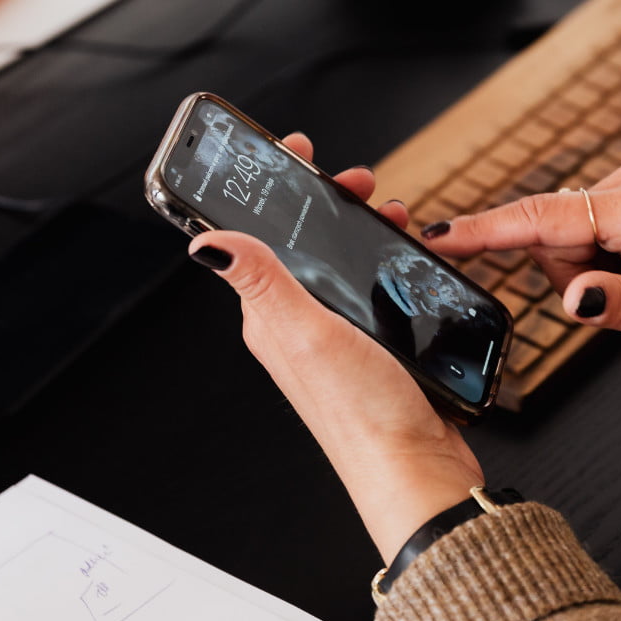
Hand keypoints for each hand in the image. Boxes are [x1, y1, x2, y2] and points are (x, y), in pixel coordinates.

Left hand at [189, 132, 482, 563]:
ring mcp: (337, 334)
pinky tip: (408, 256)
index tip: (292, 151)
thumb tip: (204, 242)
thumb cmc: (362, 415)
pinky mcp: (373, 347)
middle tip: (356, 181)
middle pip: (303, 243)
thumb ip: (262, 282)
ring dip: (361, 228)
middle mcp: (299, 322)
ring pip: (341, 261)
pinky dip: (387, 260)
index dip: (272, 190)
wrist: (416, 469)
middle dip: (328, 201)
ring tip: (390, 213)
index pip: (257, 237)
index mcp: (271, 315)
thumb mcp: (305, 333)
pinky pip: (372, 287)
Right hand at [424, 151, 620, 370]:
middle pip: (554, 227)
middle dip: (570, 270)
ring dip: (589, 262)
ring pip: (569, 225)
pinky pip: (590, 217)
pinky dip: (603, 248)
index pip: (547, 218)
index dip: (486, 231)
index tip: (438, 236)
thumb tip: (571, 296)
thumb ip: (619, 305)